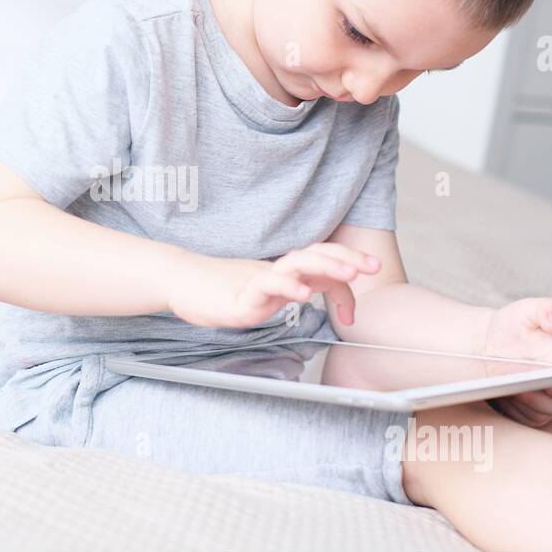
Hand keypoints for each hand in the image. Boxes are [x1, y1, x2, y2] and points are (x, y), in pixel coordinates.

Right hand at [167, 243, 379, 329]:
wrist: (178, 281)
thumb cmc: (217, 288)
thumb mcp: (263, 291)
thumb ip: (289, 288)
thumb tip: (317, 287)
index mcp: (283, 271)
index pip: (321, 262)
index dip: (346, 268)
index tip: (369, 277)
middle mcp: (275, 272)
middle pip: (316, 256)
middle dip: (347, 259)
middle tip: (373, 266)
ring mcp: (258, 282)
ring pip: (297, 266)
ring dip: (327, 268)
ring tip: (350, 273)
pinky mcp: (240, 296)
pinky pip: (266, 287)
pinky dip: (286, 287)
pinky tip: (302, 294)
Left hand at [477, 297, 551, 426]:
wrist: (486, 343)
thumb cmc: (511, 326)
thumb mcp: (526, 310)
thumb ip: (546, 309)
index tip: (551, 385)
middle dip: (540, 398)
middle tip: (519, 385)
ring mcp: (545, 401)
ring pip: (543, 415)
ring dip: (525, 404)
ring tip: (508, 388)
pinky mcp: (528, 412)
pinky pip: (526, 421)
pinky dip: (514, 411)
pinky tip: (501, 395)